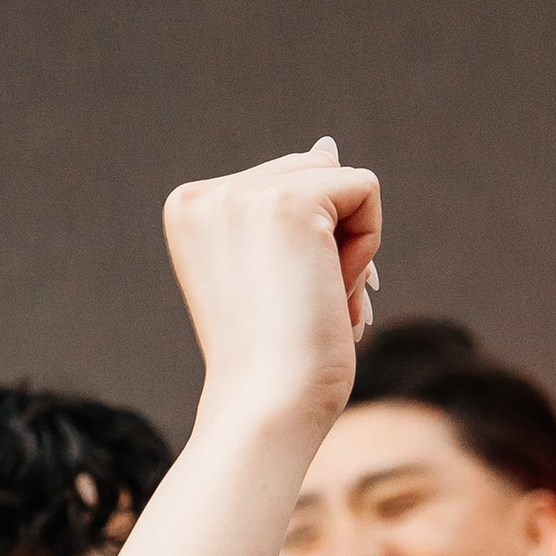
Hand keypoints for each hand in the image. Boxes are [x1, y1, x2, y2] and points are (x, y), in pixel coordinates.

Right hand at [163, 138, 380, 442]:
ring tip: (311, 299)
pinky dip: (366, 246)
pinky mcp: (288, 201)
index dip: (303, 245)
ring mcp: (241, 195)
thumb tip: (326, 146)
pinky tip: (329, 290)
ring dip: (347, 245)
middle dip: (328, 240)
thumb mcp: (271, 273)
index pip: (284, 183)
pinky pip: (365, 191)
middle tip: (297, 305)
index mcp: (189, 210)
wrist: (265, 408)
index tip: (277, 301)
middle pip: (313, 171)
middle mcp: (205, 195)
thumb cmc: (273, 362)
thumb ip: (291, 203)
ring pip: (340, 179)